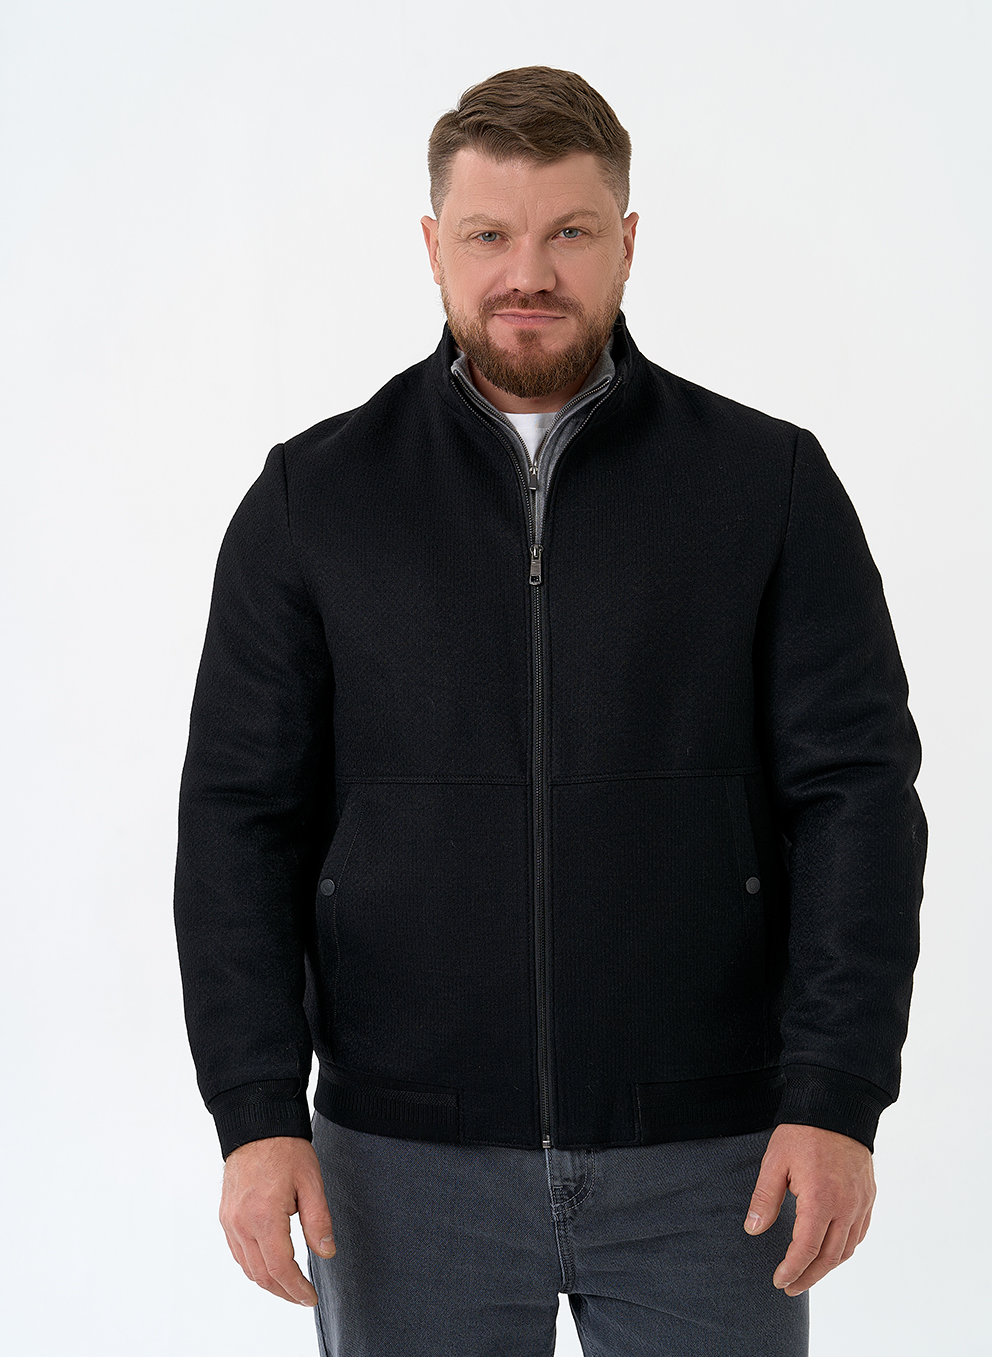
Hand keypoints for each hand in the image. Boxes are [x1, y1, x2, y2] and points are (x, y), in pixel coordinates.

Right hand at [220, 1135, 335, 1305]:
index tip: (310, 1297)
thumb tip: (326, 1253)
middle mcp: (241, 1224)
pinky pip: (237, 1252)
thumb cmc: (285, 1149)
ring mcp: (230, 1221)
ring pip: (247, 1268)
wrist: (256, 1125)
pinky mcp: (225, 1216)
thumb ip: (319, 1221)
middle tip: (303, 1296)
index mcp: (264, 1216)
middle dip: (283, 1291)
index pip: (279, 1268)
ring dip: (268, 1282)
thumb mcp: (311, 1182)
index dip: (296, 1288)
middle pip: (261, 1275)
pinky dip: (253, 1266)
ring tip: (289, 1285)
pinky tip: (269, 1266)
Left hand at [743, 1123, 875, 1295]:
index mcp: (820, 1199)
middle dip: (809, 1276)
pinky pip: (860, 1233)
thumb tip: (752, 1230)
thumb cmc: (802, 1133)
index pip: (806, 1248)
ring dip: (828, 1267)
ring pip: (847, 1249)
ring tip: (808, 1274)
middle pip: (830, 1257)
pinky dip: (846, 1249)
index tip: (779, 1281)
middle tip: (790, 1287)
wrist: (836, 1107)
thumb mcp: (775, 1163)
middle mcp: (845, 1206)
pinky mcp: (868, 1196)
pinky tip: (832, 1251)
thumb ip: (765, 1199)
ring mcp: (861, 1202)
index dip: (792, 1269)